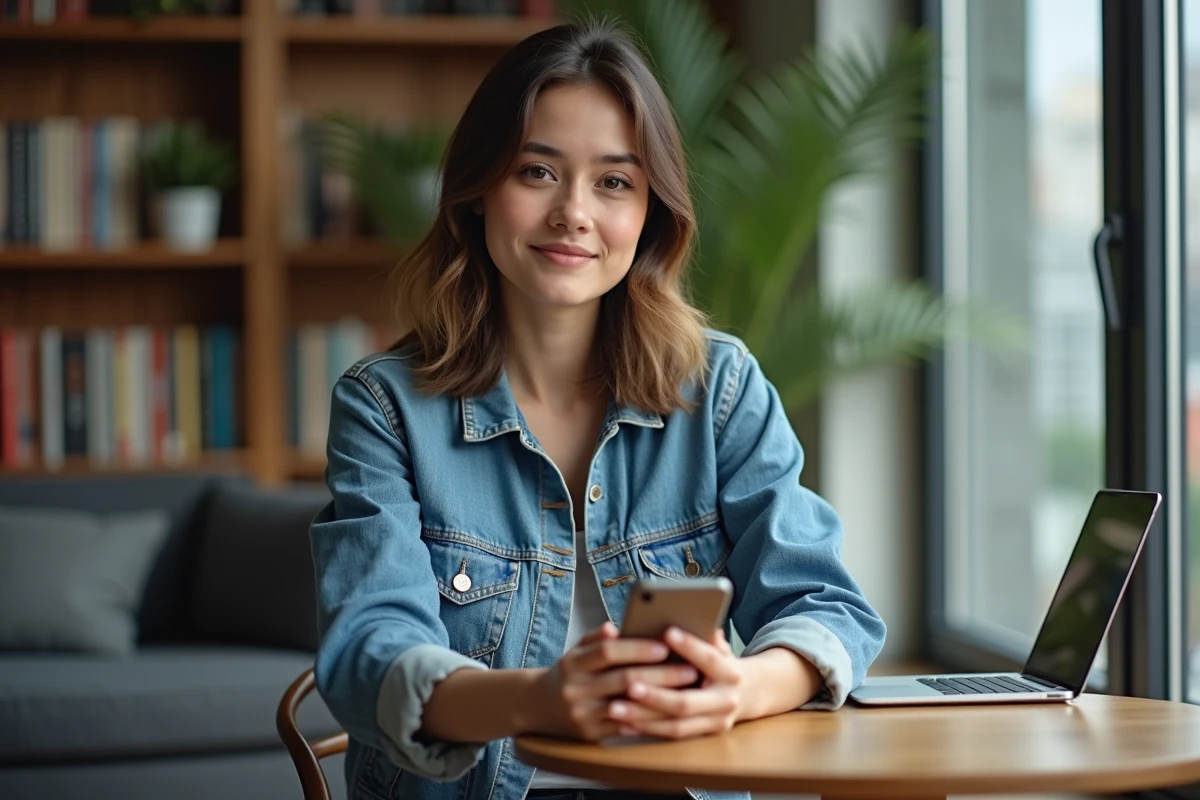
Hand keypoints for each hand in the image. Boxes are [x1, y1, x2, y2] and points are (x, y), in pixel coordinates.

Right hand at [529, 621, 700, 741]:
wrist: (539, 707)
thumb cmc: (570, 673)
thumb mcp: (576, 650)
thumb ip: (596, 638)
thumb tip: (615, 625)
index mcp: (573, 663)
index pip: (608, 652)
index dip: (637, 648)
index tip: (665, 645)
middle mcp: (575, 689)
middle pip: (623, 679)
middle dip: (660, 674)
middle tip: (690, 670)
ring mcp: (582, 715)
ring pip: (628, 707)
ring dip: (661, 700)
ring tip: (687, 692)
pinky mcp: (590, 735)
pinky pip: (625, 728)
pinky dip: (649, 719)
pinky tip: (671, 714)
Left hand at [605, 626, 746, 738]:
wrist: (748, 693)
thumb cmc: (721, 662)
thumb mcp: (720, 645)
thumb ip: (707, 635)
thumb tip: (697, 616)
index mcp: (731, 673)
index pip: (709, 659)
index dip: (689, 646)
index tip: (666, 632)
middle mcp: (726, 701)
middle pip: (685, 702)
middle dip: (655, 694)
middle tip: (628, 684)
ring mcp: (715, 723)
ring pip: (675, 725)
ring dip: (642, 717)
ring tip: (614, 708)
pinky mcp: (703, 736)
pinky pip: (670, 736)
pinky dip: (645, 729)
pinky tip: (622, 722)